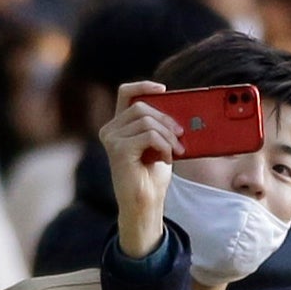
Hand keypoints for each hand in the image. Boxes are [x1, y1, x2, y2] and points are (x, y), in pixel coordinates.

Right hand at [102, 83, 179, 256]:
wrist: (145, 203)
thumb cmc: (152, 175)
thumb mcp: (159, 144)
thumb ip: (159, 125)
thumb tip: (178, 109)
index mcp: (118, 126)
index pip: (125, 93)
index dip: (144, 86)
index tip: (164, 89)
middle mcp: (110, 130)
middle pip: (142, 107)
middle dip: (166, 120)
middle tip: (180, 136)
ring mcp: (111, 139)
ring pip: (147, 121)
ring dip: (168, 136)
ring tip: (174, 151)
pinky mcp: (118, 149)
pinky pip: (149, 135)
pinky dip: (164, 145)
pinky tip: (165, 159)